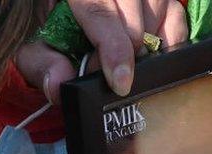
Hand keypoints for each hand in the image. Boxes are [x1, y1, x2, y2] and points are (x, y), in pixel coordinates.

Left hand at [16, 0, 188, 100]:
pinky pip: (176, 22)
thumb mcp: (35, 46)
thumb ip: (42, 64)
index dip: (113, 48)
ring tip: (124, 62)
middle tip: (110, 76)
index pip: (100, 11)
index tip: (120, 82)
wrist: (66, 15)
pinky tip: (148, 55)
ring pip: (155, 19)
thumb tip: (59, 84)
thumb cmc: (54, 30)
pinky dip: (166, 45)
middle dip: (124, 57)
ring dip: (143, 51)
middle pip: (132, 20)